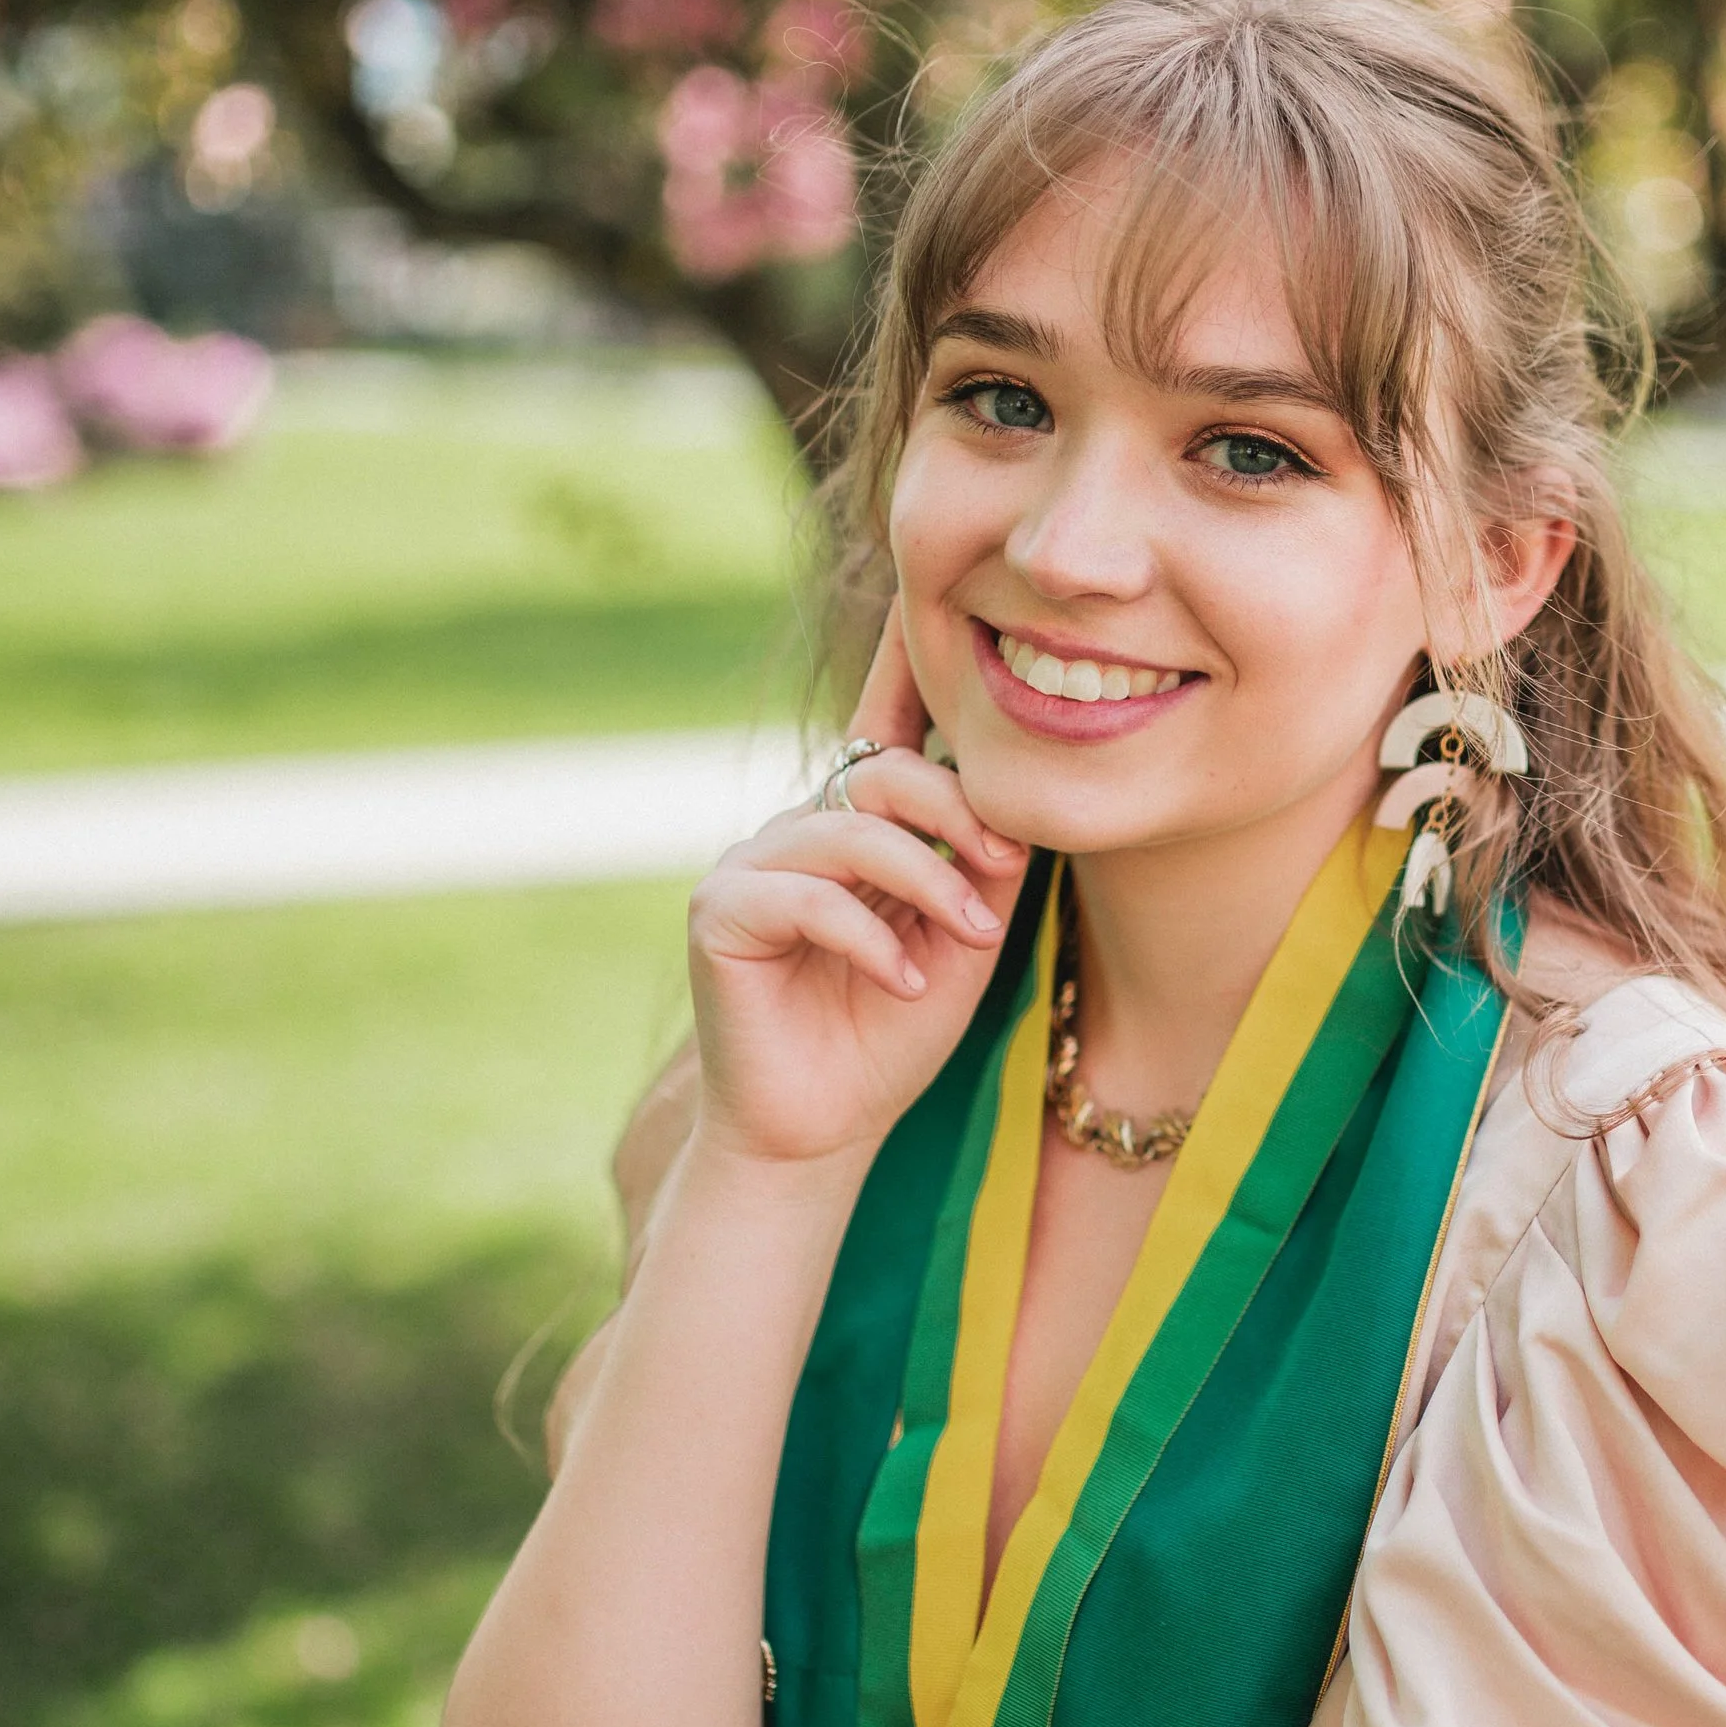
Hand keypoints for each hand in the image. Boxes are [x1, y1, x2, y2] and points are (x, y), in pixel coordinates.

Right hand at [685, 607, 1026, 1166]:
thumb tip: (1005, 801)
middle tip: (1002, 871)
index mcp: (856, 827)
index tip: (929, 596)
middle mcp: (799, 828)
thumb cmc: (890, 1033)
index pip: (883, 731)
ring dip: (925, 881)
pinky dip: (867, 935)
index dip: (903, 665)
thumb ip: (976, 867)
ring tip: (966, 937)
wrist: (821, 1129)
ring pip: (850, 830)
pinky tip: (902, 981)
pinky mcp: (720, 911)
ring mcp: (752, 864)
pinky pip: (804, 893)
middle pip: (881, 770)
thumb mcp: (960, 940)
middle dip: (954, 812)